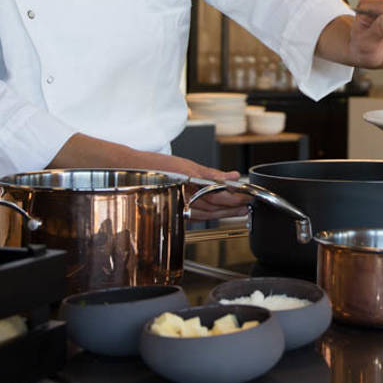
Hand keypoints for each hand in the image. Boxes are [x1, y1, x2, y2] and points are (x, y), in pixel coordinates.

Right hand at [132, 153, 249, 219]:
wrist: (133, 172)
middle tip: (249, 204)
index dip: (235, 197)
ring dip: (225, 214)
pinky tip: (221, 213)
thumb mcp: (188, 165)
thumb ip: (212, 174)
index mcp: (188, 186)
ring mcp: (180, 209)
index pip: (217, 195)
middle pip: (214, 208)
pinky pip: (198, 217)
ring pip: (207, 215)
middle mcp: (184, 201)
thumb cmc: (157, 167)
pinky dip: (211, 215)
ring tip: (240, 210)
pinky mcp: (178, 212)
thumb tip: (233, 176)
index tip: (248, 195)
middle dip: (233, 207)